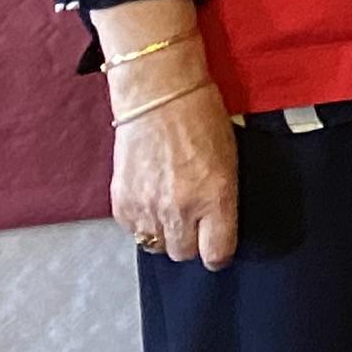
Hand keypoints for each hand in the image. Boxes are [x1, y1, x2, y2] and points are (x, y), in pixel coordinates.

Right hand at [108, 77, 239, 270]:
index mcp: (216, 197)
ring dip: (165, 233)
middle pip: (184, 254)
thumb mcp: (229, 160)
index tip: (218, 247)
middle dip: (191, 242)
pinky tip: (151, 199)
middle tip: (194, 222)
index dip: (219, 254)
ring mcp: (148, 208)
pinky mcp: (122, 203)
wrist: (159, 97)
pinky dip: (142, 221)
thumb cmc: (202, 120)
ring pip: (157, 246)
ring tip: (171, 208)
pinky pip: (134, 230)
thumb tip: (217, 226)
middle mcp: (181, 209)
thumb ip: (223, 199)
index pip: (217, 253)